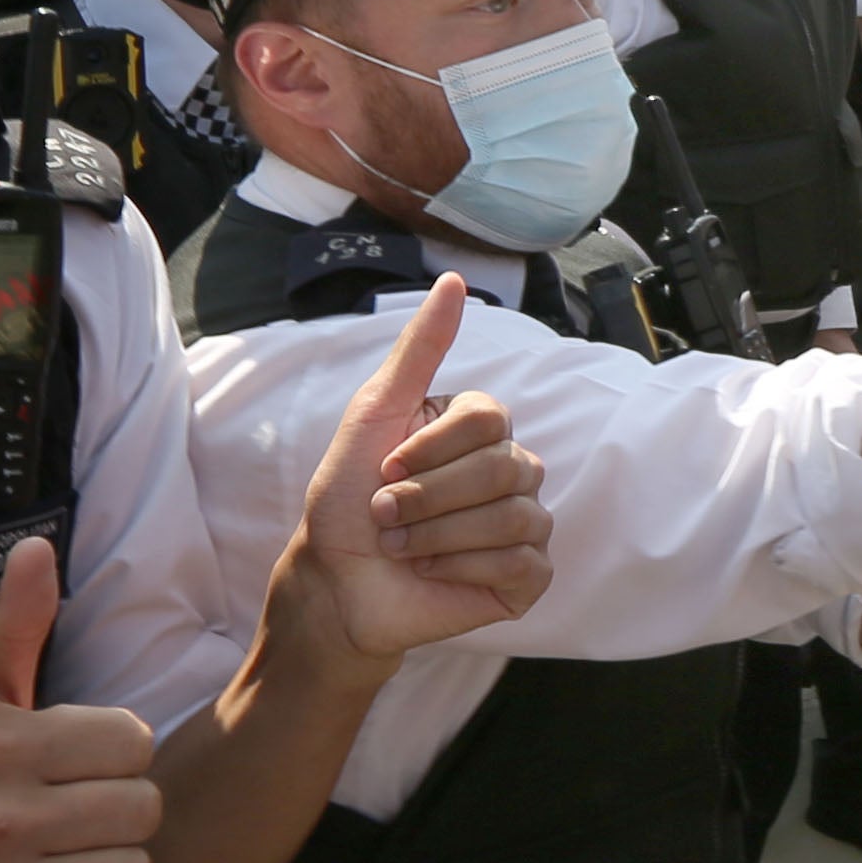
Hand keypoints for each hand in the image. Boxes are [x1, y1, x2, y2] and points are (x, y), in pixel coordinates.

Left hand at [262, 277, 550, 668]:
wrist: (334, 582)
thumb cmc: (347, 500)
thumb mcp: (373, 414)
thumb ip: (417, 349)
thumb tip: (451, 280)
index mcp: (480, 431)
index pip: (490, 418)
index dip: (429, 449)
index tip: (386, 467)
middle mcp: (511, 471)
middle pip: (504, 469)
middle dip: (428, 498)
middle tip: (386, 515)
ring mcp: (525, 524)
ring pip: (515, 516)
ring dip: (437, 536)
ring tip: (403, 546)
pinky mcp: (527, 577)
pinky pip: (522, 563)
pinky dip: (461, 569)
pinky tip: (432, 573)